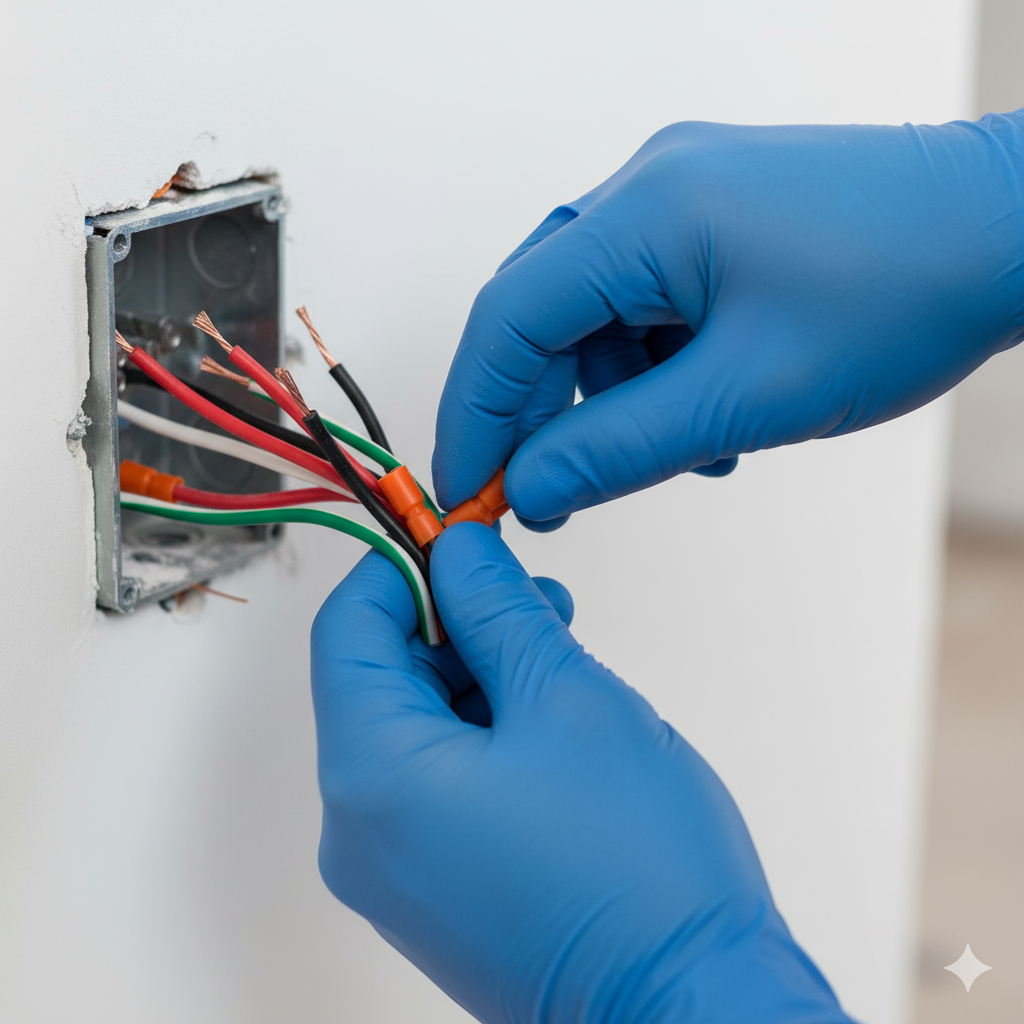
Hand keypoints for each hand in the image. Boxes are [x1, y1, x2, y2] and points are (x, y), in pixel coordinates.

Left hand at [311, 524, 850, 1022]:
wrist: (691, 1007)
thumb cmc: (638, 870)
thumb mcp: (567, 696)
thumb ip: (498, 607)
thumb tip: (457, 549)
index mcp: (373, 777)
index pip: (347, 629)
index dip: (400, 566)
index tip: (456, 535)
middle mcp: (358, 833)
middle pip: (376, 680)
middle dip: (449, 622)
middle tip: (527, 595)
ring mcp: (392, 873)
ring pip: (410, 730)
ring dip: (473, 677)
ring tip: (553, 656)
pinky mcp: (433, 893)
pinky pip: (431, 784)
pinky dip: (478, 735)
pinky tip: (546, 722)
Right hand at [433, 113, 1023, 525]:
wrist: (1006, 232)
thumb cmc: (905, 291)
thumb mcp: (746, 395)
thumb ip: (620, 449)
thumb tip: (527, 487)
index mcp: (646, 211)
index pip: (507, 318)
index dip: (474, 414)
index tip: (466, 490)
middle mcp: (646, 188)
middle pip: (538, 315)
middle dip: (537, 414)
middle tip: (544, 496)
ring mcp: (677, 197)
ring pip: (591, 318)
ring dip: (607, 399)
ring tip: (674, 453)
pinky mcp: (707, 221)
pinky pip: (641, 305)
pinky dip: (651, 371)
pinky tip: (701, 413)